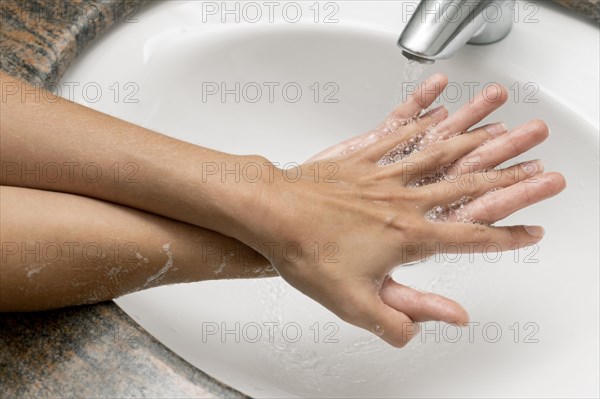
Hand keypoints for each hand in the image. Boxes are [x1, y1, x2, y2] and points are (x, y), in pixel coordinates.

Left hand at [233, 74, 565, 346]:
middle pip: (469, 185)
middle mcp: (404, 199)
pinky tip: (440, 102)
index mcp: (408, 236)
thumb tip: (429, 329)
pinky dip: (423, 114)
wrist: (271, 213)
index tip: (531, 231)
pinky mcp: (363, 157)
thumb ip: (398, 318)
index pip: (470, 236)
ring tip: (507, 120)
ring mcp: (384, 173)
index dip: (505, 237)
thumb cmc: (307, 253)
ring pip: (442, 150)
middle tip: (541, 165)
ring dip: (479, 135)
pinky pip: (400, 132)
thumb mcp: (354, 303)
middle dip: (511, 176)